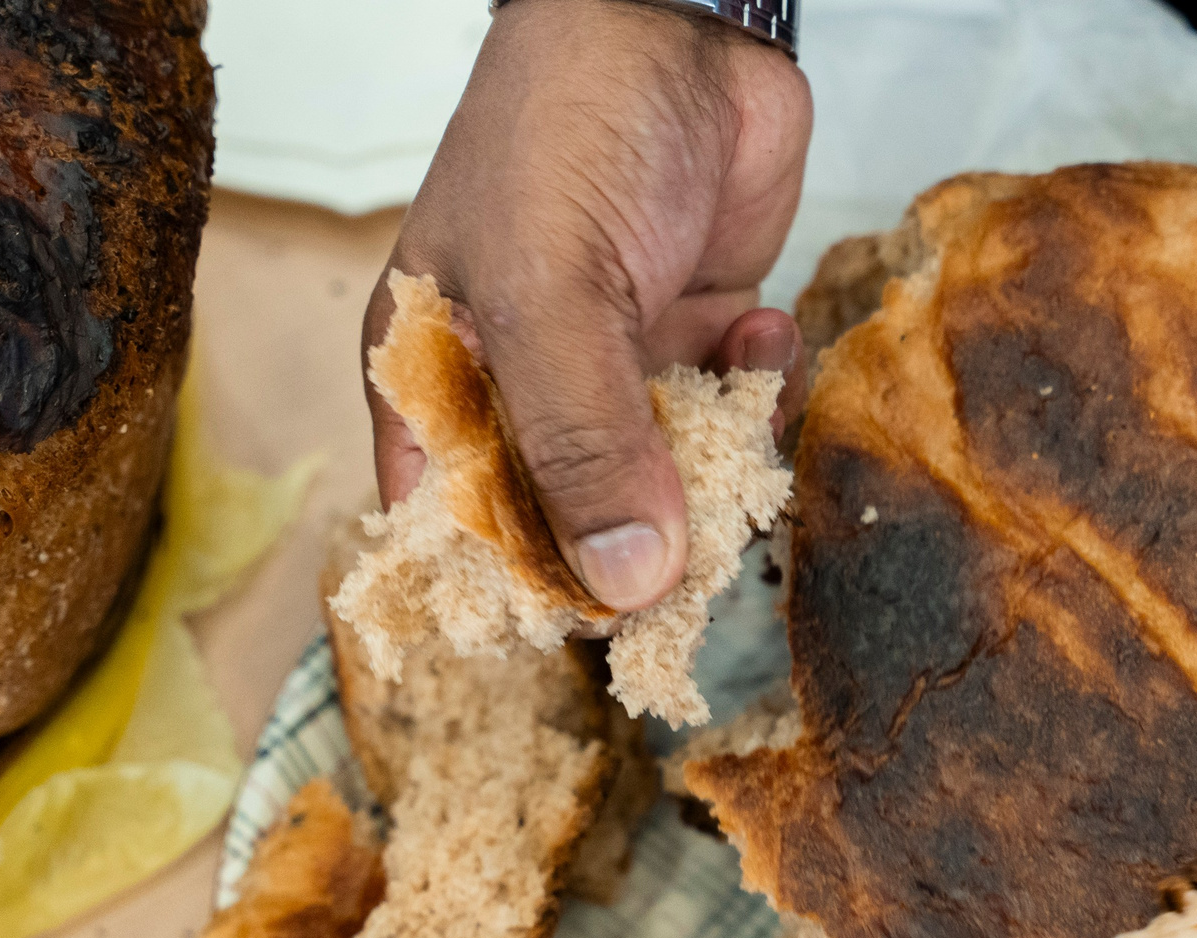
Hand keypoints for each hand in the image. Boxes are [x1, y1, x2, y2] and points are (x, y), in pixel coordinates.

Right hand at [365, 0, 811, 607]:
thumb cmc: (565, 135)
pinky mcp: (695, 341)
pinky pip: (734, 421)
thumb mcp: (551, 297)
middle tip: (703, 518)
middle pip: (576, 527)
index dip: (524, 588)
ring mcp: (612, 369)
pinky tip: (762, 331)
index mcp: (434, 385)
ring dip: (718, 462)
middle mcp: (519, 391)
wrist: (677, 23)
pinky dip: (760, 395)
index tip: (604, 619)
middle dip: (645, 536)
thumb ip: (584, 442)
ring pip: (670, 484)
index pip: (459, 534)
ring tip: (733, 393)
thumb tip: (630, 587)